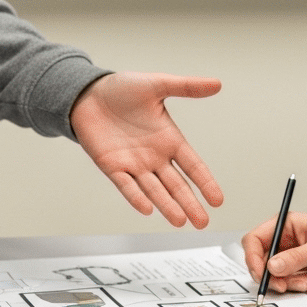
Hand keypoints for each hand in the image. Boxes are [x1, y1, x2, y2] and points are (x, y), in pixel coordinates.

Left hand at [71, 71, 222, 228]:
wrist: (88, 94)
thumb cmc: (122, 88)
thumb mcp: (157, 84)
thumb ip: (186, 87)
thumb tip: (216, 84)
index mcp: (169, 139)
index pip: (192, 166)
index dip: (205, 182)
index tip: (218, 200)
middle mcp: (154, 156)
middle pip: (176, 185)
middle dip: (190, 204)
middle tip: (202, 222)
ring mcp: (134, 164)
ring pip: (154, 190)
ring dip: (167, 206)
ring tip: (180, 221)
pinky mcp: (112, 167)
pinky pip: (126, 185)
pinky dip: (136, 197)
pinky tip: (147, 209)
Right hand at [242, 211, 306, 292]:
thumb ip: (296, 257)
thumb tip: (272, 266)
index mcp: (285, 224)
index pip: (255, 239)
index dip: (253, 257)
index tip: (261, 273)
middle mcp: (286, 239)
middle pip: (262, 260)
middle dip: (272, 276)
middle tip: (284, 285)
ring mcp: (292, 254)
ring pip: (276, 274)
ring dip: (289, 281)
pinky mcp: (301, 267)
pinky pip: (290, 280)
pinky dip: (299, 283)